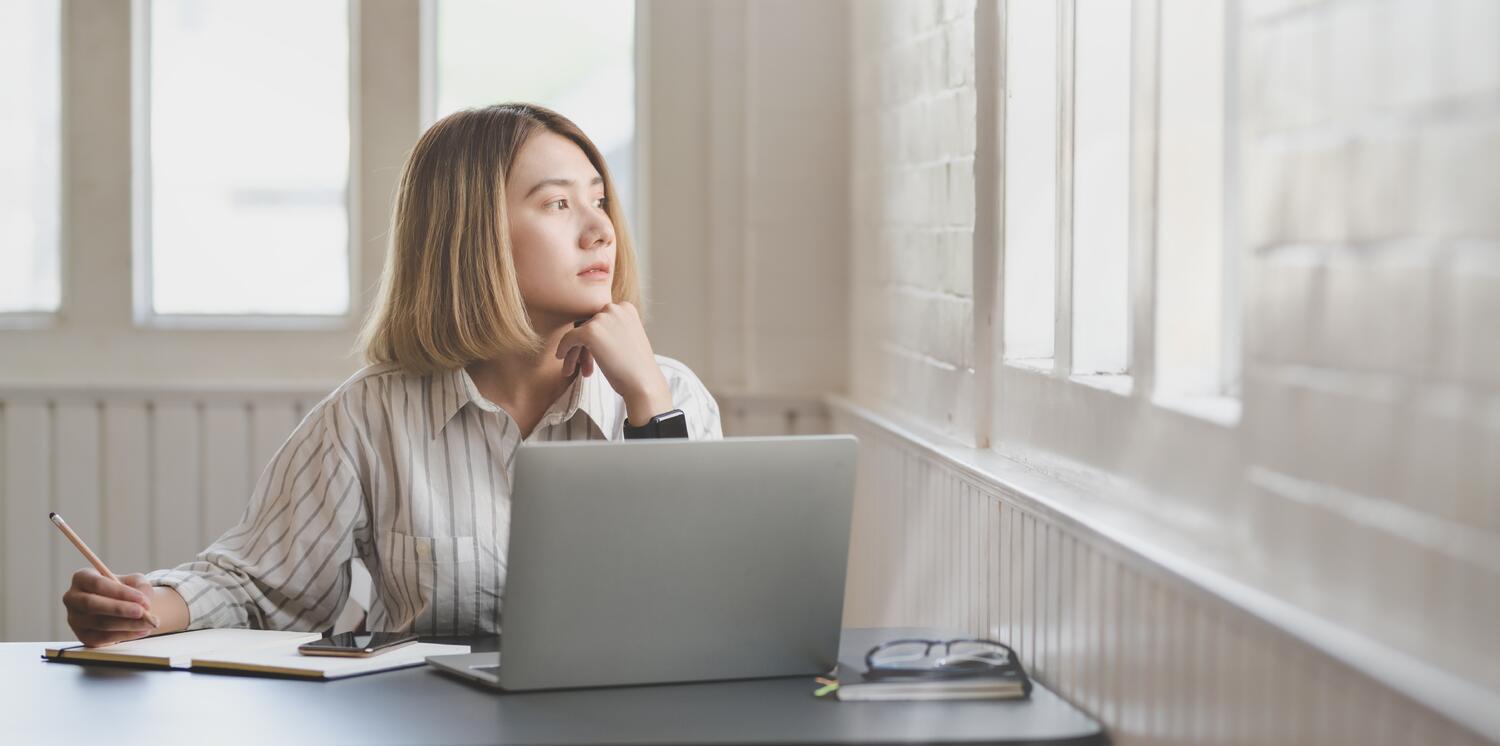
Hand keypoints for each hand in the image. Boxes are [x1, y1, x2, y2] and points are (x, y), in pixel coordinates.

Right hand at [63, 568, 159, 646]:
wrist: (121, 607)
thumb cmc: (125, 590)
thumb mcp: (135, 581)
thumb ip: (140, 586)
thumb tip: (143, 602)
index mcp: (82, 578)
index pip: (97, 583)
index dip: (120, 592)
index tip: (141, 599)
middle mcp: (72, 598)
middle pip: (92, 604)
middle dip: (119, 609)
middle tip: (142, 612)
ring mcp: (74, 619)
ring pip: (99, 623)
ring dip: (127, 624)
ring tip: (148, 623)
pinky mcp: (82, 635)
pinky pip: (102, 638)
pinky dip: (124, 635)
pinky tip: (141, 631)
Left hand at [556, 302, 673, 425]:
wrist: (643, 382)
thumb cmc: (636, 366)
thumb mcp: (628, 338)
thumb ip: (612, 328)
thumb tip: (585, 327)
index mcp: (626, 308)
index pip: (600, 318)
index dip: (594, 337)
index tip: (593, 355)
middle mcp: (615, 308)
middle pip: (588, 324)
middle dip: (583, 345)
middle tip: (582, 364)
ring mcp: (602, 319)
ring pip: (578, 332)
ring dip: (574, 351)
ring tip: (571, 369)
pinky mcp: (590, 331)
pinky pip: (569, 338)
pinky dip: (564, 347)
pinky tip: (561, 357)